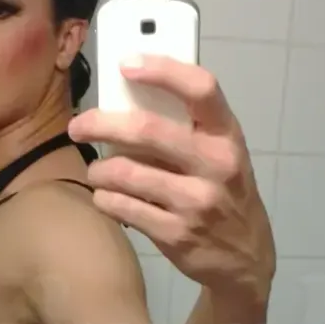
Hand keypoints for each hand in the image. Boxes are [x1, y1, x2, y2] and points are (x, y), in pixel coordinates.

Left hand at [68, 56, 274, 303]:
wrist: (246, 259)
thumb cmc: (225, 195)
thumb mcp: (222, 156)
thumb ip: (188, 130)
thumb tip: (128, 101)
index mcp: (228, 136)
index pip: (201, 88)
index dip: (163, 70)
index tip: (127, 64)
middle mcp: (216, 165)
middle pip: (148, 130)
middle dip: (102, 123)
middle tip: (79, 126)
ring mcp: (196, 202)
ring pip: (125, 173)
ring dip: (99, 170)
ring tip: (97, 171)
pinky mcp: (175, 234)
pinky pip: (122, 207)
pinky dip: (105, 198)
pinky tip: (106, 196)